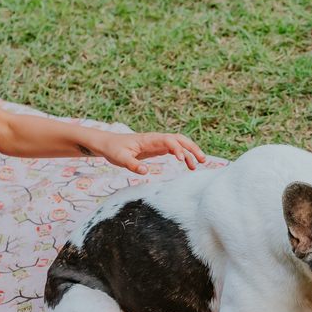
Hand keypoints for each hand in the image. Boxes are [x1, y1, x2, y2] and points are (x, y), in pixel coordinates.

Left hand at [91, 132, 205, 174]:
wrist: (109, 144)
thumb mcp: (120, 159)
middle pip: (180, 139)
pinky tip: (189, 165)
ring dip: (191, 151)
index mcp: (149, 139)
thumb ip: (132, 165)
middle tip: (203, 159)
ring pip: (180, 143)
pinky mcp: (158, 148)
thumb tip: (146, 172)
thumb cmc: (114, 149)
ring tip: (200, 163)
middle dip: (192, 147)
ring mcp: (159, 143)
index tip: (181, 161)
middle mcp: (157, 139)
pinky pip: (175, 150)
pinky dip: (184, 156)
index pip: (169, 140)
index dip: (177, 148)